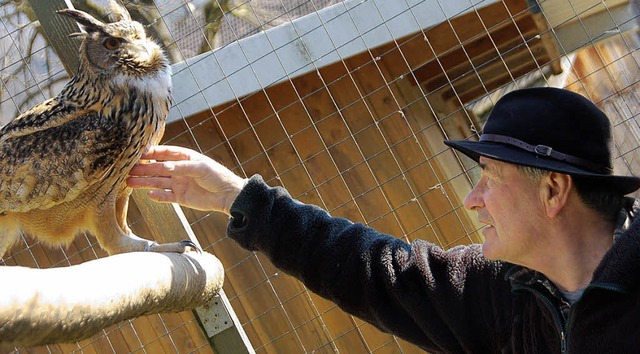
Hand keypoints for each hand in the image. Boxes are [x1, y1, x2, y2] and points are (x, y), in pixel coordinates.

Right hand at [127, 145, 246, 214]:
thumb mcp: (200, 168)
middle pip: (157, 168)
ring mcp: (178, 184)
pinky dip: (157, 196)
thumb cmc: (216, 176)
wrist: (228, 195)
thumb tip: (164, 167)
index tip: (138, 153)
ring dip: (144, 182)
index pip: (164, 153)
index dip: (151, 153)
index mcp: (184, 158)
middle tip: (128, 169)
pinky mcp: (180, 197)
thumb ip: (182, 167)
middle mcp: (179, 170)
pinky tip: (147, 194)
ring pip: (157, 182)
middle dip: (143, 168)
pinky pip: (165, 196)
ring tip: (129, 182)